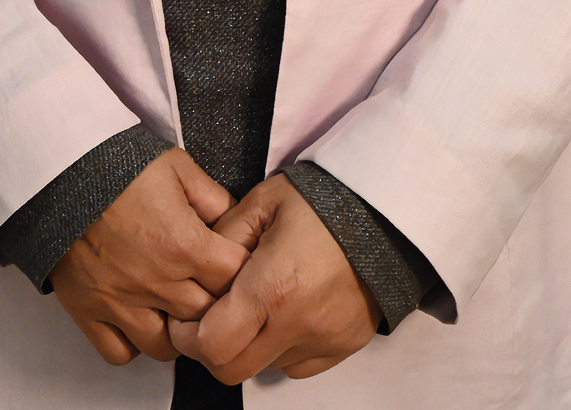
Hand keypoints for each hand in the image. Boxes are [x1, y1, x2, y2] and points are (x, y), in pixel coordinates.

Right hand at [50, 147, 250, 366]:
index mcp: (183, 243)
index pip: (234, 279)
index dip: (241, 272)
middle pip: (206, 317)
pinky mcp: (89, 311)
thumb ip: (214, 199)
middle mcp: (156, 281)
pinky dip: (133, 344)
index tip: (234, 265)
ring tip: (174, 308)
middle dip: (214, 303)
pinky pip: (120, 352)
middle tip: (208, 288)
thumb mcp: (178, 167)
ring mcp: (121, 302)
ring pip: (166, 346)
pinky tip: (139, 318)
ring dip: (176, 330)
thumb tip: (237, 224)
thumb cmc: (120, 166)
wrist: (62, 170)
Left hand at [168, 172, 381, 381]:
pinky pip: (298, 365)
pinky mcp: (344, 347)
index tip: (185, 318)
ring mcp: (324, 341)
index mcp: (271, 287)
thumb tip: (200, 265)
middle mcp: (298, 324)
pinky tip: (289, 309)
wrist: (385, 211)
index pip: (212, 345)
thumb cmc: (322, 201)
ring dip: (251, 345)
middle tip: (212, 317)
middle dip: (213, 349)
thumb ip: (223, 235)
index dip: (188, 337)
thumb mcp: (262, 201)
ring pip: (265, 367)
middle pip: (232, 370)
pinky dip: (284, 347)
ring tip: (258, 304)